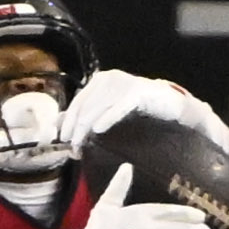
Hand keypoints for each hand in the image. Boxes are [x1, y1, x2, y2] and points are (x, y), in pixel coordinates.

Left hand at [58, 68, 220, 156]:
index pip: (77, 102)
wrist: (171, 107)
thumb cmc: (138, 111)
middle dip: (75, 129)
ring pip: (98, 107)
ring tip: (81, 145)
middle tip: (72, 149)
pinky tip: (99, 129)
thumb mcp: (106, 113)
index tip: (62, 142)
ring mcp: (124, 84)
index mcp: (100, 81)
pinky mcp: (138, 92)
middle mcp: (110, 79)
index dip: (67, 122)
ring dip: (87, 128)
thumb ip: (83, 117)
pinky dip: (108, 117)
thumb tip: (57, 125)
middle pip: (85, 105)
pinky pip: (120, 105)